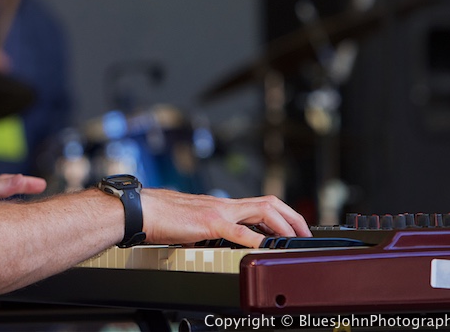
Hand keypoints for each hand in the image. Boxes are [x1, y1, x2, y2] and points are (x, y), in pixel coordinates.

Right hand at [140, 189, 310, 247]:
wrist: (145, 210)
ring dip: (282, 224)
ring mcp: (219, 212)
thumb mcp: (197, 223)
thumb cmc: (165, 217)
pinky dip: (252, 239)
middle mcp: (226, 205)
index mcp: (224, 206)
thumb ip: (214, 229)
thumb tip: (226, 241)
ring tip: (293, 238)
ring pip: (260, 211)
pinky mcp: (208, 223)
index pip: (261, 204)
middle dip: (292, 217)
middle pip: (269, 203)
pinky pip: (236, 230)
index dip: (283, 214)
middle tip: (305, 233)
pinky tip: (262, 247)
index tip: (296, 228)